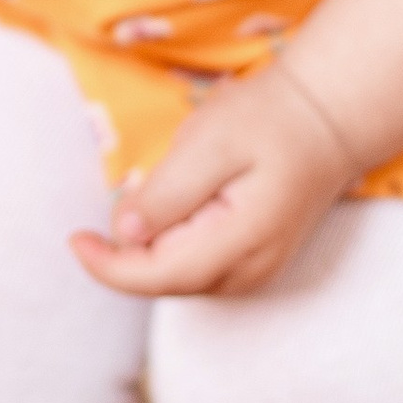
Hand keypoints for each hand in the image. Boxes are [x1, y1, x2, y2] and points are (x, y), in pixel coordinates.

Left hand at [71, 57, 358, 298]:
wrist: (328, 119)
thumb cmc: (269, 121)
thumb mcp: (210, 141)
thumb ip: (167, 192)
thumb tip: (126, 231)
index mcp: (240, 241)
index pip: (156, 276)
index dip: (107, 265)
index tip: (74, 238)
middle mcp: (250, 272)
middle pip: (164, 282)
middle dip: (128, 253)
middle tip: (127, 192)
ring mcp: (256, 273)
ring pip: (179, 279)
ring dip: (152, 249)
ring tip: (169, 188)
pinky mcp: (254, 264)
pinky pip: (198, 268)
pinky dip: (174, 246)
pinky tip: (185, 205)